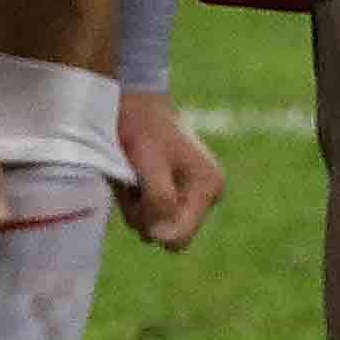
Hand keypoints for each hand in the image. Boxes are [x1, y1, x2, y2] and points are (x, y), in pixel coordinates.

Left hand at [109, 90, 214, 248]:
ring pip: (157, 223)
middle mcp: (208, 194)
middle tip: (131, 182)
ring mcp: (195, 192)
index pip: (179, 237)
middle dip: (143, 214)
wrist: (135, 100)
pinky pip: (154, 210)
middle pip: (167, 232)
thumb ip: (160, 201)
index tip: (136, 197)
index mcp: (209, 188)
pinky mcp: (180, 188)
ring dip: (135, 204)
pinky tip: (133, 175)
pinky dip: (136, 198)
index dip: (151, 225)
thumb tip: (163, 239)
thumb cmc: (141, 129)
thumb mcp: (149, 165)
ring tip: (130, 174)